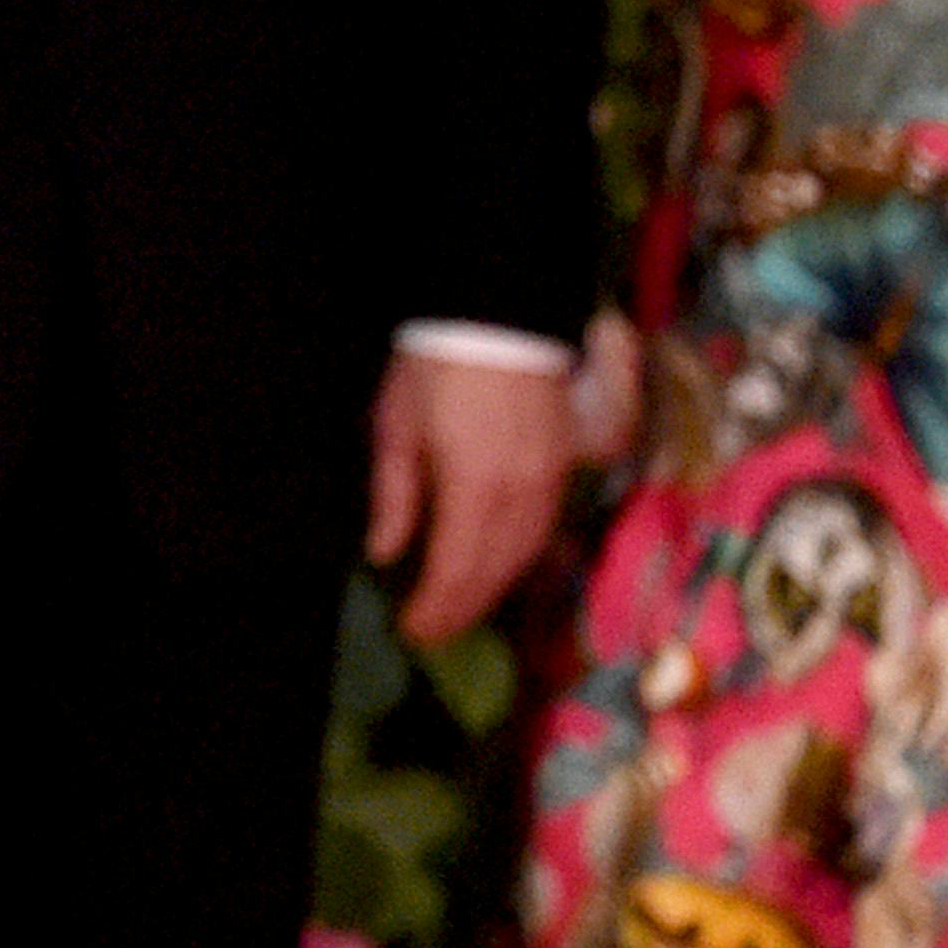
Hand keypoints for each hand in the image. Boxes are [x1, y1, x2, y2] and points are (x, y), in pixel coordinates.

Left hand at [364, 347, 571, 646]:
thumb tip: (385, 552)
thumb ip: (395, 496)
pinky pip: (542, 528)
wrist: (497, 315)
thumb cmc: (434, 367)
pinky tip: (497, 567)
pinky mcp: (562, 465)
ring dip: (492, 589)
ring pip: (524, 554)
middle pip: (494, 571)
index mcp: (473, 488)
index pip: (457, 569)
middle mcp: (519, 494)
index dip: (436, 607)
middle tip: (433, 632)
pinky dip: (518, 558)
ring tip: (460, 610)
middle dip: (463, 608)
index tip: (413, 629)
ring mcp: (548, 480)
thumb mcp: (396, 428)